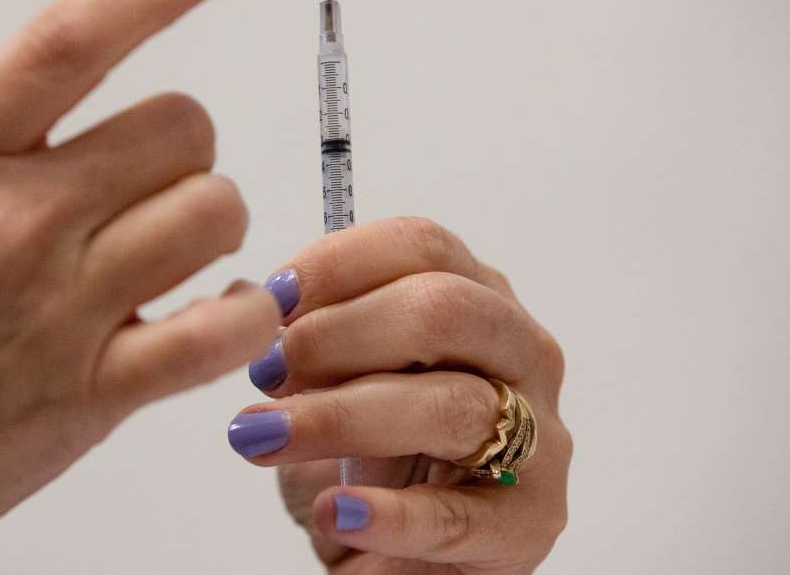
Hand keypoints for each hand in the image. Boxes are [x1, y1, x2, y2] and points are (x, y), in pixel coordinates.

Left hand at [230, 218, 569, 573]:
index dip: (338, 264)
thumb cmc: (370, 456)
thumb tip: (251, 300)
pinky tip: (335, 513)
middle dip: (338, 335)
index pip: (422, 246)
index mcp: (478, 299)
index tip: (271, 298)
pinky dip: (391, 515)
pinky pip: (460, 516)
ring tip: (262, 437)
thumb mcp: (337, 381)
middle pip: (445, 310)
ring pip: (452, 407)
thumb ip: (312, 336)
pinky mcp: (527, 525)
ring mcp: (538, 440)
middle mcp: (522, 355)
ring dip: (341, 419)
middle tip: (264, 371)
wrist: (394, 552)